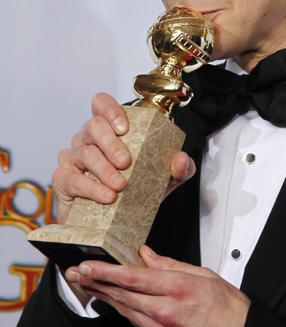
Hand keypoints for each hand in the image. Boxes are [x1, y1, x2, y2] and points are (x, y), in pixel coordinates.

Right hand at [52, 92, 195, 224]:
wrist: (111, 223)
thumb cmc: (134, 191)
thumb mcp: (162, 180)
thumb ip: (177, 169)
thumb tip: (181, 159)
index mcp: (108, 129)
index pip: (101, 104)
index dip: (110, 109)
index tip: (124, 128)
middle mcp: (87, 138)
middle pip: (94, 126)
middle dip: (112, 143)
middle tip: (126, 162)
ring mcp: (72, 157)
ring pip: (84, 152)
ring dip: (104, 169)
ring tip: (120, 185)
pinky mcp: (63, 179)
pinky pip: (73, 179)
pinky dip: (92, 188)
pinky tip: (107, 196)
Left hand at [65, 246, 250, 326]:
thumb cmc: (228, 309)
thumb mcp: (203, 275)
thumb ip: (170, 264)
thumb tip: (148, 254)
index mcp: (176, 289)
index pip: (131, 277)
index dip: (105, 271)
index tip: (88, 264)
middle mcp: (164, 312)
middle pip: (121, 294)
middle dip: (95, 282)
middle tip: (75, 273)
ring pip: (124, 310)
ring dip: (103, 295)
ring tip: (86, 283)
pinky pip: (136, 324)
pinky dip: (122, 309)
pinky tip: (112, 301)